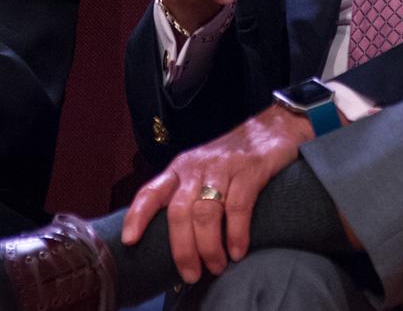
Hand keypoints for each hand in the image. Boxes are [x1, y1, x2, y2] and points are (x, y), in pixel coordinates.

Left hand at [121, 104, 312, 282]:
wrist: (271, 128)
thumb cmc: (231, 159)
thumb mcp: (201, 173)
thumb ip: (188, 198)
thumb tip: (179, 245)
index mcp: (179, 169)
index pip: (151, 191)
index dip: (138, 215)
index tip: (130, 240)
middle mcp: (196, 167)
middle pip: (179, 211)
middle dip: (182, 248)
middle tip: (191, 274)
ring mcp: (222, 168)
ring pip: (205, 212)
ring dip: (209, 246)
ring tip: (217, 267)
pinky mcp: (249, 170)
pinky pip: (238, 206)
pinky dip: (236, 233)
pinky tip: (238, 252)